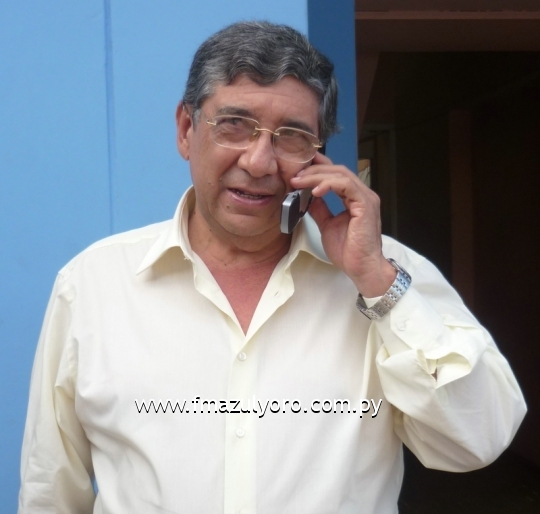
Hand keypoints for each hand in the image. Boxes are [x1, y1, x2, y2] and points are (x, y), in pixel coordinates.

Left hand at [290, 152, 395, 296]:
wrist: (361, 268)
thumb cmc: (348, 251)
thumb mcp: (327, 225)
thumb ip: (320, 209)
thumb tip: (306, 197)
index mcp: (354, 197)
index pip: (336, 174)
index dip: (318, 168)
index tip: (297, 171)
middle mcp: (362, 194)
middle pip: (337, 170)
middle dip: (313, 170)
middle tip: (294, 175)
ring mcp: (365, 198)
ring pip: (340, 175)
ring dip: (317, 176)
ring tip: (299, 181)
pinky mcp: (366, 204)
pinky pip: (346, 185)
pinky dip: (329, 184)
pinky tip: (315, 190)